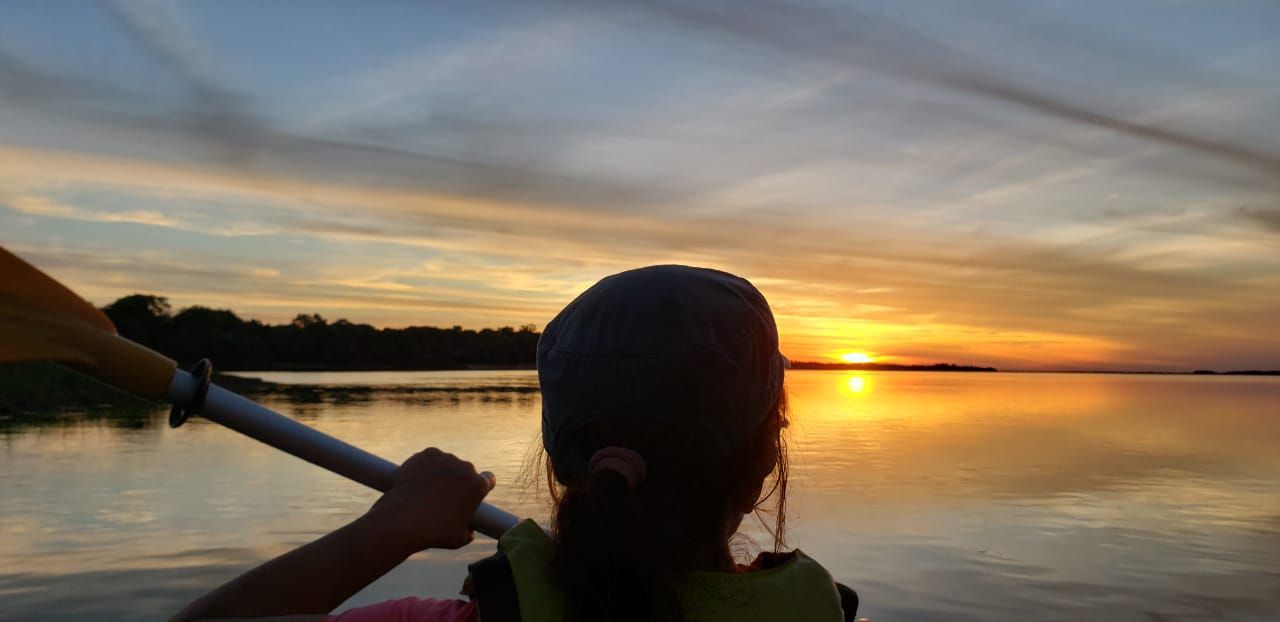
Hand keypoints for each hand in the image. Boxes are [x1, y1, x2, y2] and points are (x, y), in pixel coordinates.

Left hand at [358, 448, 495, 554]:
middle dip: (458, 480)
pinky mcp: (427, 454)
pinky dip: (424, 466)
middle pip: (465, 471)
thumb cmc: (434, 533)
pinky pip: (429, 458)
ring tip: (426, 490)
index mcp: (478, 486)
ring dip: (441, 472)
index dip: (481, 486)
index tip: (471, 493)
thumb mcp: (458, 539)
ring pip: (446, 464)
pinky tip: (417, 480)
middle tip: (443, 496)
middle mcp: (465, 468)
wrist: (403, 520)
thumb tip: (469, 532)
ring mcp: (445, 459)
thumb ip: (467, 532)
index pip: (488, 479)